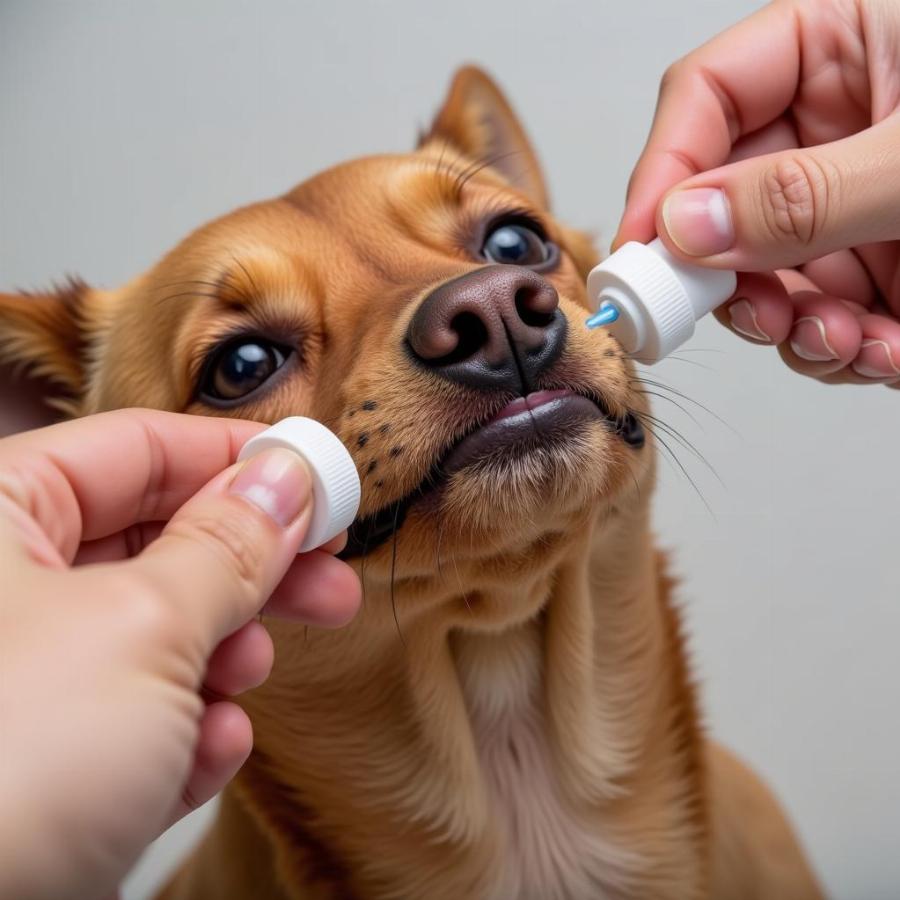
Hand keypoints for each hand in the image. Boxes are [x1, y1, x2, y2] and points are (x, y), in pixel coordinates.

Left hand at [0, 409, 360, 899]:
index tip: (322, 481)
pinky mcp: (42, 751)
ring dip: (220, 654)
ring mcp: (23, 671)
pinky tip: (203, 754)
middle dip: (253, 565)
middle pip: (157, 538)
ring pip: (155, 627)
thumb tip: (290, 477)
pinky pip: (133, 707)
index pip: (140, 447)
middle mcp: (2, 586)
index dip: (242, 460)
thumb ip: (229, 543)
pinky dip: (183, 726)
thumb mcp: (145, 630)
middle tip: (331, 576)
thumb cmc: (5, 772)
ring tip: (247, 676)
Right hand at [616, 0, 899, 384]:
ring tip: (838, 341)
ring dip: (790, 328)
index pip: (707, 96)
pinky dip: (840, 352)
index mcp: (840, 47)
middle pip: (719, 204)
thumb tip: (686, 226)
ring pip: (764, 279)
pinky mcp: (879, 268)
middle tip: (739, 312)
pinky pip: (821, 319)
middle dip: (726, 276)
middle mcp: (833, 129)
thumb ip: (807, 193)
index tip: (641, 250)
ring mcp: (850, 206)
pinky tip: (881, 352)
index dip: (663, 174)